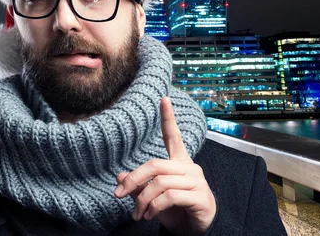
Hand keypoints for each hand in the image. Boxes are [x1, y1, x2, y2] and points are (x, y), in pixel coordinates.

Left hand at [114, 97, 215, 235]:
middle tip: (118, 194)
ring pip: (160, 183)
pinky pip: (170, 196)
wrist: (196, 231)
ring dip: (142, 200)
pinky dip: (154, 207)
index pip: (173, 136)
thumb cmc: (175, 210)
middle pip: (155, 165)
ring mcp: (197, 182)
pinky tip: (149, 215)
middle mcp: (189, 167)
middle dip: (133, 180)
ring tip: (137, 214)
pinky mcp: (200, 197)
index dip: (168, 118)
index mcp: (179, 162)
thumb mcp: (152, 196)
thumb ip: (138, 185)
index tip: (163, 98)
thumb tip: (119, 177)